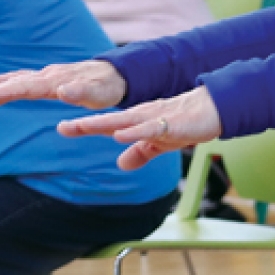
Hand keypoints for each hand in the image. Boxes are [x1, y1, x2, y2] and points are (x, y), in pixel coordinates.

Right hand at [0, 59, 127, 112]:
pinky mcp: (51, 78)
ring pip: (18, 80)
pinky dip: (9, 80)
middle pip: (16, 84)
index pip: (23, 87)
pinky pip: (25, 79)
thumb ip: (82, 93)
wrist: (119, 74)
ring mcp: (49, 76)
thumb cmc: (110, 87)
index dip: (2, 93)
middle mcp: (49, 76)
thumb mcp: (101, 93)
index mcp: (56, 81)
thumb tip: (62, 91)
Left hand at [56, 86, 221, 170]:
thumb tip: (121, 164)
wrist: (211, 109)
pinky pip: (148, 129)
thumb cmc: (184, 123)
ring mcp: (153, 119)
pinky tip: (120, 135)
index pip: (106, 124)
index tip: (62, 127)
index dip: (84, 126)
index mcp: (135, 121)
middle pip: (108, 121)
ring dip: (103, 124)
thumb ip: (139, 153)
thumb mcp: (158, 142)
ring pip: (124, 121)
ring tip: (83, 126)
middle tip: (63, 126)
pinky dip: (133, 132)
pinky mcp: (169, 125)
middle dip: (86, 124)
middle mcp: (140, 117)